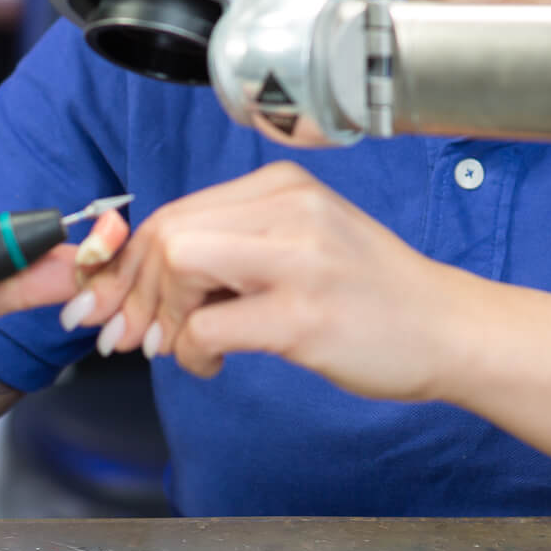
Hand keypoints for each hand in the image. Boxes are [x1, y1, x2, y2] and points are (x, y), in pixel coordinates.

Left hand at [63, 162, 473, 400]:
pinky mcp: (303, 315)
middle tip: (123, 336)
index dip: (124, 260)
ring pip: (179, 264)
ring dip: (161, 317)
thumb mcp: (301, 246)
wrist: (447, 328)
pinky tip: (214, 363)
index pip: (173, 211)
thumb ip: (229, 250)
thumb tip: (133, 283)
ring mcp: (299, 259)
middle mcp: (290, 208)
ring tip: (179, 348)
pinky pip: (206, 327)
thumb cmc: (368, 295)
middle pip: (166, 233)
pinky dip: (192, 353)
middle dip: (128, 291)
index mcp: (283, 186)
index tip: (104, 300)